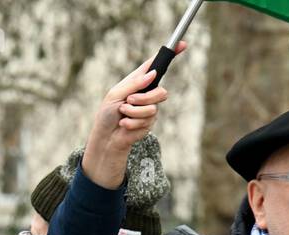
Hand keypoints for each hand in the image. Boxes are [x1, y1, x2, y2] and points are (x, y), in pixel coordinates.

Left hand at [81, 42, 184, 189]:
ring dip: (133, 112)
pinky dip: (131, 123)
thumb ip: (134, 84)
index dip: (170, 54)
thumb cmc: (107, 113)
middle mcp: (147, 93)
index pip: (157, 65)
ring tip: (122, 115)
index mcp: (138, 80)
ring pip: (152, 108)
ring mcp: (150, 108)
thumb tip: (153, 74)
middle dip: (144, 98)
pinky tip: (124, 125)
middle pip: (161, 91)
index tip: (182, 44)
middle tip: (129, 101)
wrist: (106, 137)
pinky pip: (146, 121)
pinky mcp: (149, 123)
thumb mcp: (116, 94)